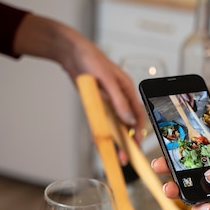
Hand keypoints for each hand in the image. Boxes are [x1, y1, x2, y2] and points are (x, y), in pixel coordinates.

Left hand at [13, 15, 145, 145]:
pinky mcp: (96, 102)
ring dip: (113, 139)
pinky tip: (98, 141)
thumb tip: (129, 120)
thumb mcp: (107, 80)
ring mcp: (107, 100)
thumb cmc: (91, 59)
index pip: (138, 115)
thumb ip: (119, 101)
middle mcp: (120, 96)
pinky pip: (100, 120)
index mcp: (128, 89)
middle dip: (126, 141)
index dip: (138, 132)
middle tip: (124, 157)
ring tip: (112, 154)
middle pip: (126, 123)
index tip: (136, 146)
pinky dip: (100, 130)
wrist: (71, 52)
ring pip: (113, 124)